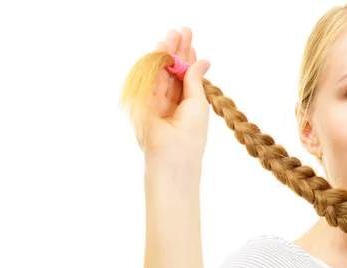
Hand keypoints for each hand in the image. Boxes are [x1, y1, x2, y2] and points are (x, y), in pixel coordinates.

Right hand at [141, 27, 210, 168]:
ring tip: (172, 35)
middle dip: (176, 50)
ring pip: (160, 72)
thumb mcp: (197, 102)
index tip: (190, 40)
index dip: (187, 57)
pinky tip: (162, 47)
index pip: (185, 75)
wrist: (172, 157)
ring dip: (166, 52)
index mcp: (185, 105)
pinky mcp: (143, 104)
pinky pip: (148, 79)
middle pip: (172, 71)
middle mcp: (169, 102)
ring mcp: (155, 103)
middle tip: (182, 31)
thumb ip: (194, 79)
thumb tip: (203, 59)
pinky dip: (154, 63)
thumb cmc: (191, 135)